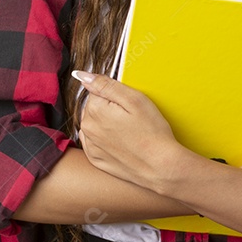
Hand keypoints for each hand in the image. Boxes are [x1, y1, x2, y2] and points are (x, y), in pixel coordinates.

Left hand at [74, 70, 181, 189]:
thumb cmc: (151, 132)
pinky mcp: (96, 160)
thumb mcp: (134, 99)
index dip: (117, 96)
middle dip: (110, 108)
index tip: (130, 106)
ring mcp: (91, 146)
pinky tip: (122, 142)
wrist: (160, 166)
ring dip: (107, 124)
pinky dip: (105, 140)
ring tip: (129, 131)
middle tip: (132, 118)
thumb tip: (82, 75)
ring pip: (95, 124)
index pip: (98, 91)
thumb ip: (105, 84)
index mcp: (94, 110)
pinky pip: (95, 142)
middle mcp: (87, 128)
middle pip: (95, 107)